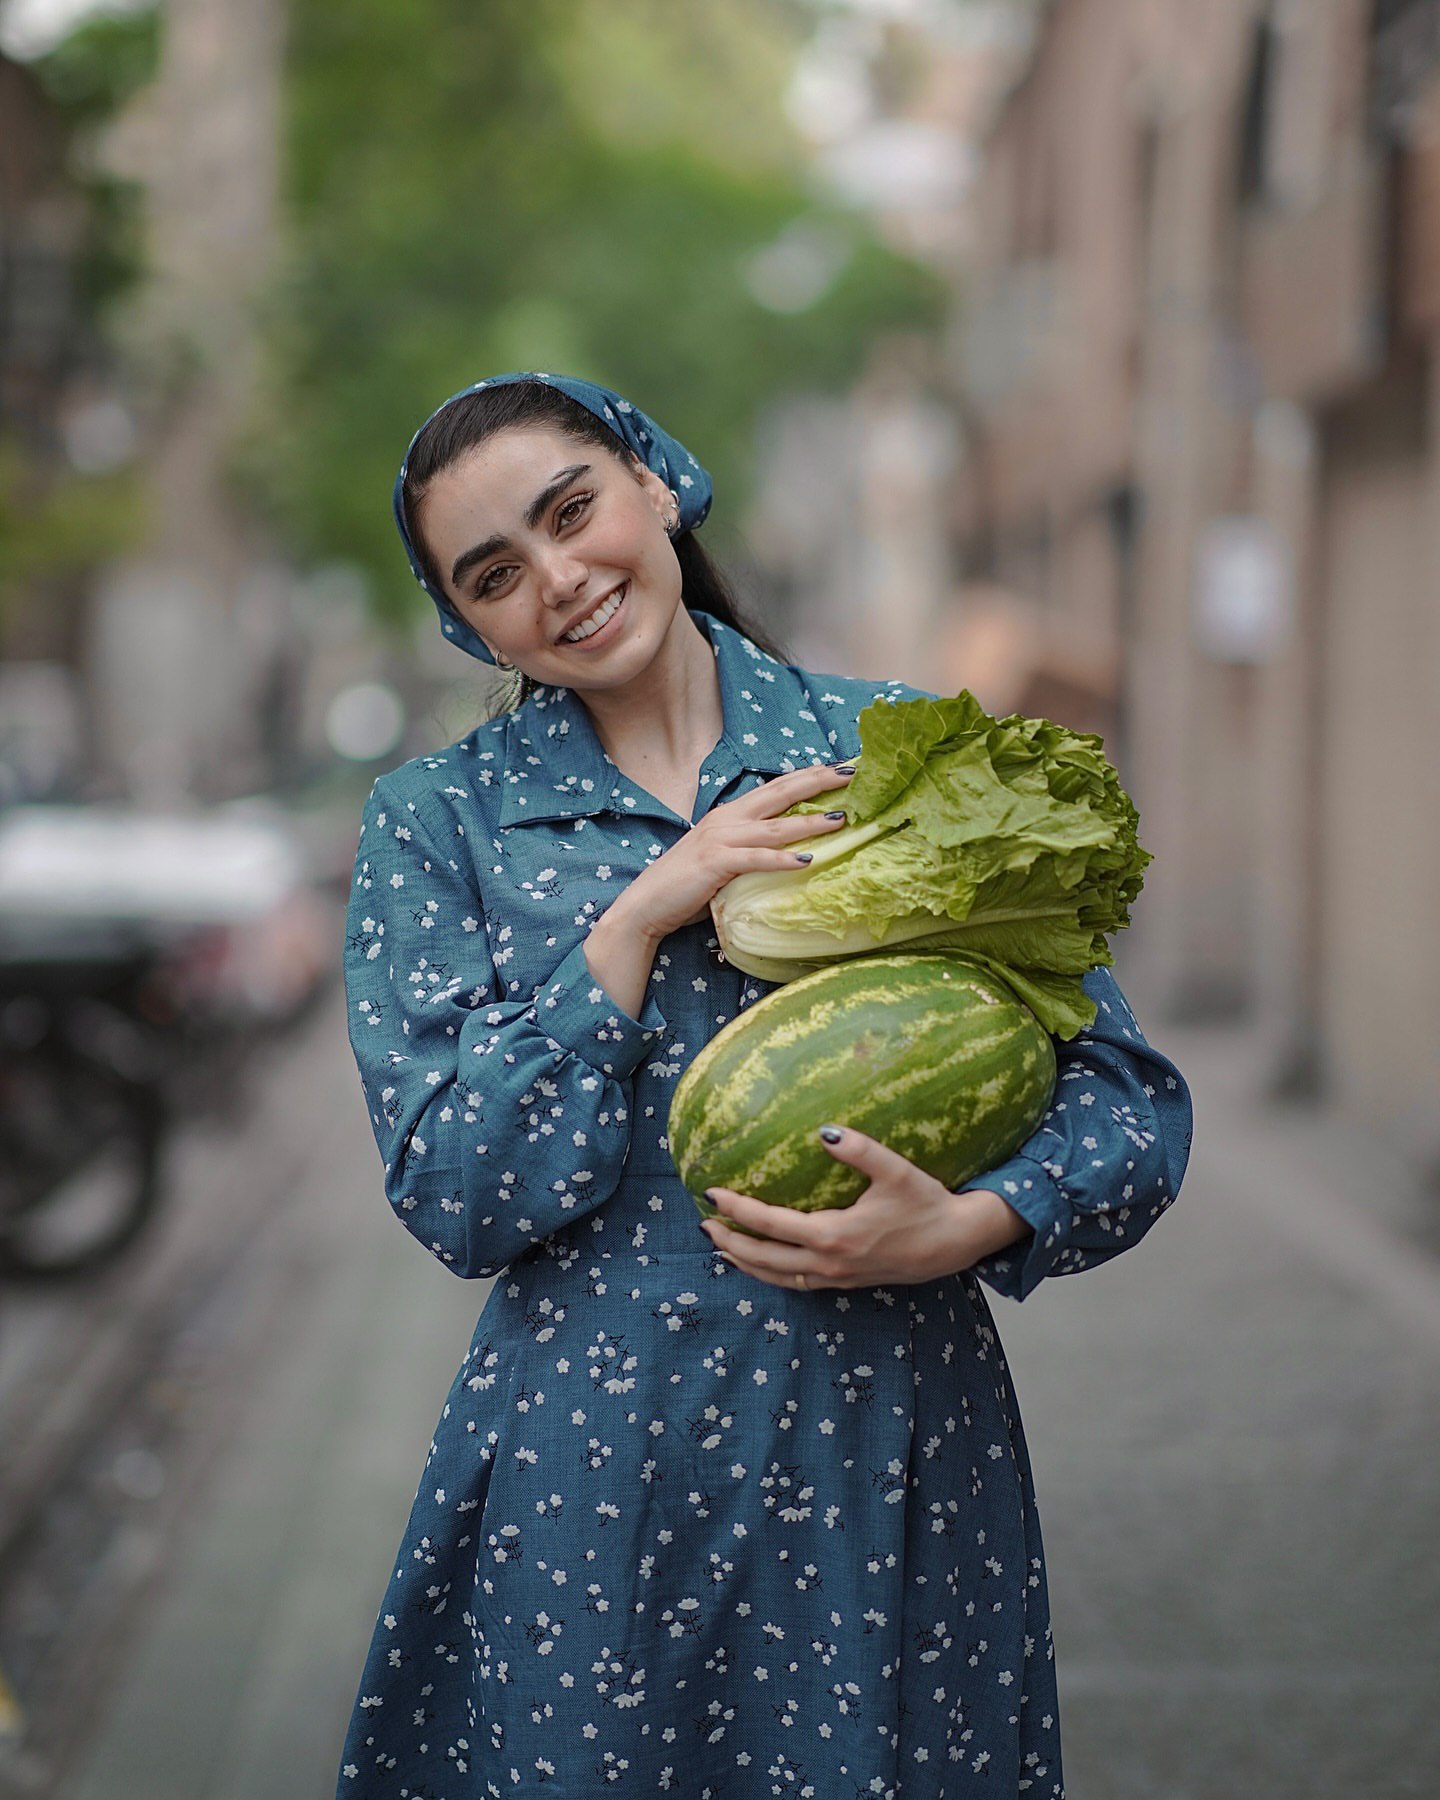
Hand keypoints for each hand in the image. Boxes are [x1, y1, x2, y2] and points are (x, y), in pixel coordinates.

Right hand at [615, 761, 854, 941]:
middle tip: (851, 773)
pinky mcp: (715, 863)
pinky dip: (782, 859)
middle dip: (817, 781)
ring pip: (775, 826)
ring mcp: (720, 839)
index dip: (809, 776)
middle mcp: (727, 819)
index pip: (777, 787)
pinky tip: (807, 860)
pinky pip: (756, 858)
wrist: (647, 904)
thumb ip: (752, 849)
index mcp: (731, 815)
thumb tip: (791, 852)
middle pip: (780, 793)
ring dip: (810, 821)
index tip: (841, 768)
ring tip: (841, 819)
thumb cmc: (687, 886)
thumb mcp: (725, 858)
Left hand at [698, 1125, 1030, 1289]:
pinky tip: (762, 1265)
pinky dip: (770, 1276)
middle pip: (764, 1258)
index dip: (737, 1209)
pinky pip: (796, 1285)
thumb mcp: (896, 1171)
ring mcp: (836, 1277)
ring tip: (720, 1248)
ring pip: (777, 1277)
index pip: (771, 1224)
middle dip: (730, 1242)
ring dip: (746, 1263)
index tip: (712, 1193)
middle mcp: (828, 1262)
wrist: (956, 1243)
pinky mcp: (846, 1283)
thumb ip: (860, 1150)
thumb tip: (824, 1130)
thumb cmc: (926, 1203)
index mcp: (833, 1235)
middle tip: (703, 1224)